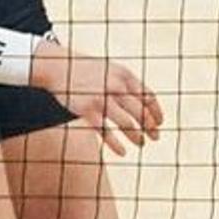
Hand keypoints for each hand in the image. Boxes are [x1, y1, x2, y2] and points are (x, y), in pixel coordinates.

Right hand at [34, 47, 162, 152]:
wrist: (59, 66)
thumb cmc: (88, 70)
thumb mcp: (112, 69)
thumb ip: (128, 83)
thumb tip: (147, 101)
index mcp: (125, 76)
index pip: (149, 97)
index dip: (156, 112)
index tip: (159, 123)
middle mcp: (116, 87)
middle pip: (141, 112)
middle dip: (151, 127)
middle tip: (156, 137)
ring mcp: (101, 99)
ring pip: (127, 124)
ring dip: (137, 137)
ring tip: (142, 144)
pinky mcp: (87, 111)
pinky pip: (106, 132)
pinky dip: (117, 145)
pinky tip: (123, 152)